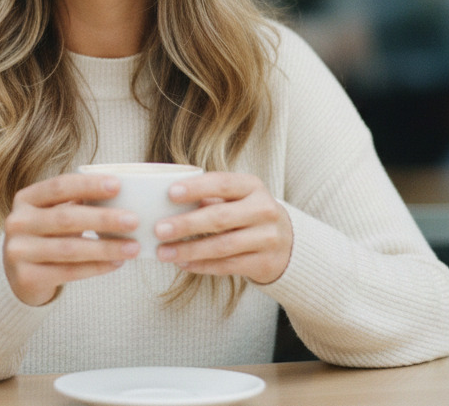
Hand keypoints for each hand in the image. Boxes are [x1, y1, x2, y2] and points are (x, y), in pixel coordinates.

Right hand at [3, 173, 140, 306]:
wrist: (17, 274)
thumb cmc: (46, 235)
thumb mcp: (52, 213)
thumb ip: (76, 203)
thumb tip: (120, 194)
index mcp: (25, 199)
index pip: (59, 186)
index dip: (89, 185)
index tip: (118, 185)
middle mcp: (17, 222)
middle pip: (66, 218)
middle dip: (104, 219)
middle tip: (133, 220)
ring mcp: (19, 251)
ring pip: (70, 248)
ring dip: (106, 247)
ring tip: (133, 247)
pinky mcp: (26, 277)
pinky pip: (68, 272)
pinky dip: (96, 267)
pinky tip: (116, 263)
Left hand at [153, 172, 292, 283]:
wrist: (288, 243)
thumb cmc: (248, 213)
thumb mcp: (236, 197)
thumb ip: (210, 196)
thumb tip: (167, 200)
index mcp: (253, 186)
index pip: (223, 183)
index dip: (196, 188)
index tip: (170, 193)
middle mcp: (264, 210)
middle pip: (220, 217)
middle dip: (186, 224)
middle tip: (159, 229)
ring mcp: (267, 238)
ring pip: (223, 246)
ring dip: (190, 250)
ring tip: (164, 252)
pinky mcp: (265, 263)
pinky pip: (228, 266)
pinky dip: (202, 265)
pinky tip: (183, 264)